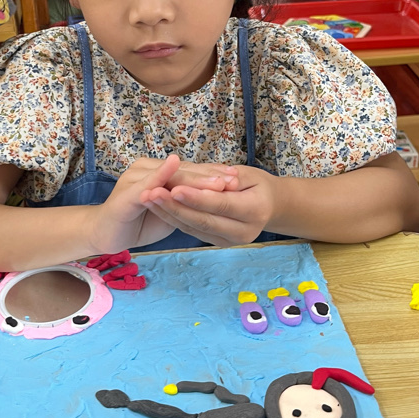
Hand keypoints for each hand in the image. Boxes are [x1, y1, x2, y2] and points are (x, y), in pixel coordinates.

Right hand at [91, 155, 237, 252]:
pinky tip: (175, 171)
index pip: (190, 170)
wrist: (104, 233)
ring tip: (217, 182)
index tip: (238, 178)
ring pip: (170, 177)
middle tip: (234, 179)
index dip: (213, 174)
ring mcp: (136, 178)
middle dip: (210, 176)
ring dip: (194, 179)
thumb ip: (186, 201)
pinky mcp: (127, 194)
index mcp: (158, 171)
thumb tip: (216, 196)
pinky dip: (161, 177)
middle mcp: (147, 168)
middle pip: (183, 171)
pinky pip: (148, 185)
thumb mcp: (169, 210)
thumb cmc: (138, 221)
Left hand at [141, 164, 279, 246]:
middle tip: (151, 193)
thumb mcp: (249, 175)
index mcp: (255, 211)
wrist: (270, 207)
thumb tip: (209, 179)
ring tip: (148, 197)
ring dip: (169, 213)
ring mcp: (229, 240)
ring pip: (194, 227)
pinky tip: (157, 206)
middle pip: (204, 220)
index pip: (220, 204)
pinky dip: (174, 218)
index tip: (174, 187)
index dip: (196, 198)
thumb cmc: (258, 185)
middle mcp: (243, 231)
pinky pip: (192, 231)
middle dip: (175, 207)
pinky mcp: (217, 242)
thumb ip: (228, 178)